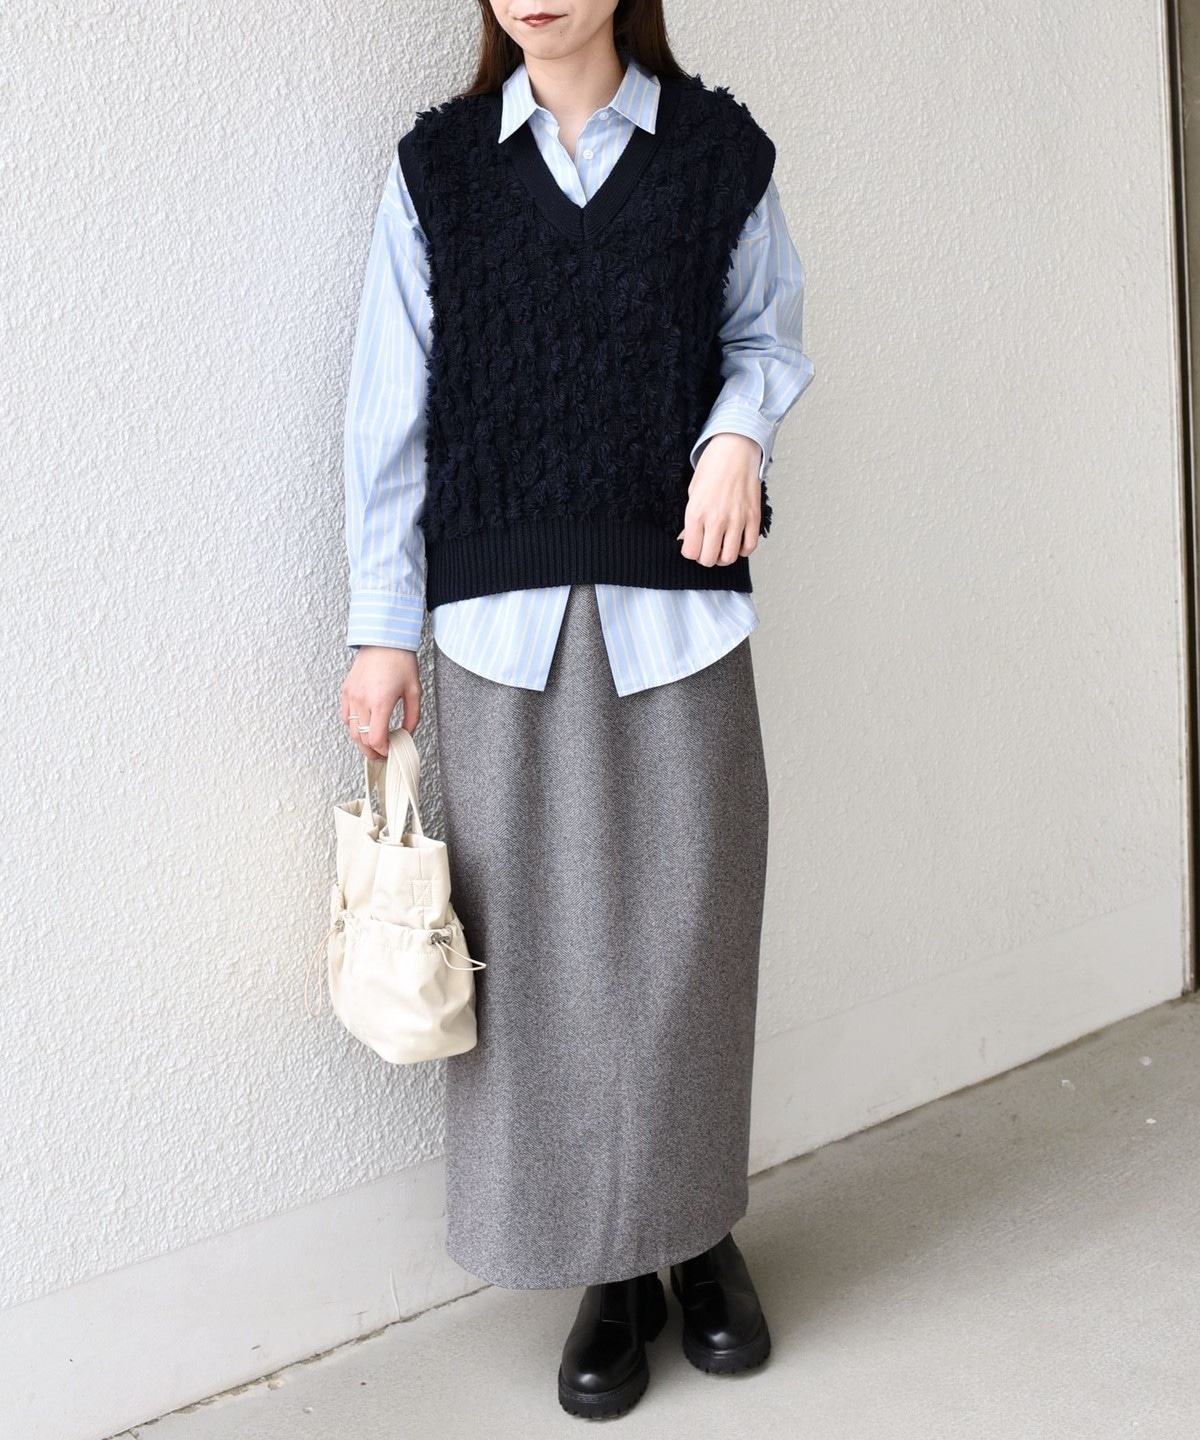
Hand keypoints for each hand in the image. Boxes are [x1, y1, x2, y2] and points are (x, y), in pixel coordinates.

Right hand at [341, 646, 421, 759]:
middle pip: (361, 738)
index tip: (390, 751)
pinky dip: (352, 726)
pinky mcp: (346, 690)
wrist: (384, 639)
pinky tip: (363, 727)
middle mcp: (362, 700)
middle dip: (372, 751)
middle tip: (382, 754)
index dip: (383, 750)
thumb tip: (407, 733)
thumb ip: (413, 716)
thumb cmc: (400, 660)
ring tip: (373, 744)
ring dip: (361, 741)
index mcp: (380, 701)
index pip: (375, 738)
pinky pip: (345, 716)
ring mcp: (351, 695)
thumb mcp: (414, 690)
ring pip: (350, 730)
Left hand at [678, 433, 763, 565]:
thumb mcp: (692, 492)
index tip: (693, 546)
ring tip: (722, 548)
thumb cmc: (713, 466)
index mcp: (696, 513)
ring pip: (730, 557)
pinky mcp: (754, 517)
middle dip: (706, 558)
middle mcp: (716, 519)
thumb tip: (687, 539)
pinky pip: (750, 546)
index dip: (690, 552)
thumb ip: (690, 520)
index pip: (691, 551)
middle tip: (707, 549)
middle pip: (709, 559)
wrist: (735, 449)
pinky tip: (738, 542)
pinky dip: (743, 549)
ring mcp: (737, 519)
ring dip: (724, 557)